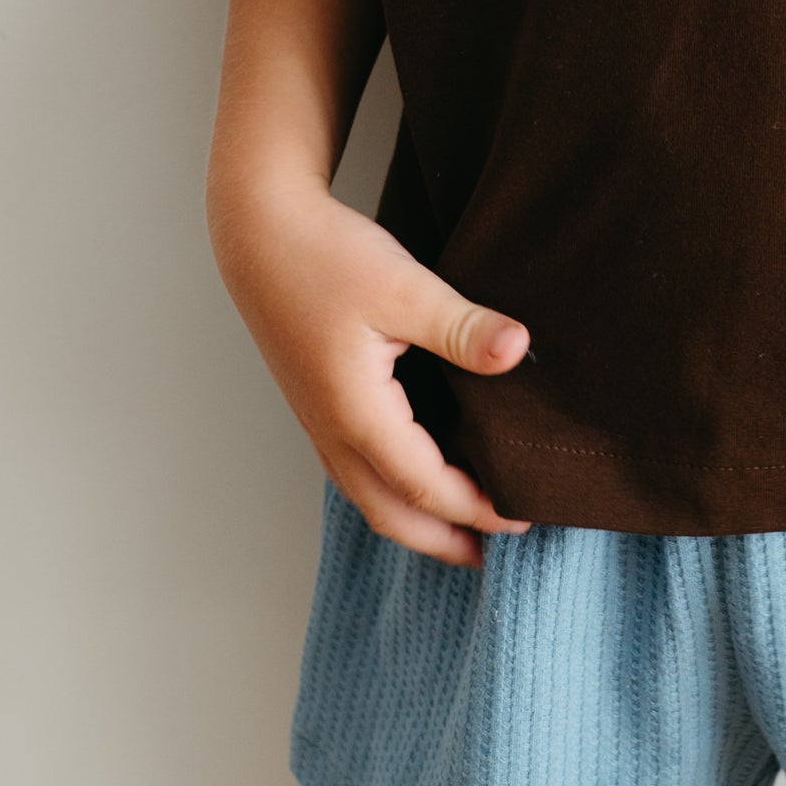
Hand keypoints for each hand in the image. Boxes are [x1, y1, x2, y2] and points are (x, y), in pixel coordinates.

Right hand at [215, 174, 532, 568]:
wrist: (260, 232)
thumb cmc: (327, 257)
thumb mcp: (405, 287)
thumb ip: (463, 327)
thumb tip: (519, 350)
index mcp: (357, 415)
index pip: (427, 487)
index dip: (478, 509)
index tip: (524, 515)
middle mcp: (333, 431)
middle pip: (392, 515)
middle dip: (443, 541)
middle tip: (494, 553)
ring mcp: (319, 421)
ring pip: (370, 497)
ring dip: (416, 520)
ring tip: (462, 527)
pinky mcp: (317, 403)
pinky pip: (357, 470)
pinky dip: (393, 490)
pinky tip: (419, 472)